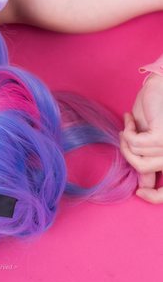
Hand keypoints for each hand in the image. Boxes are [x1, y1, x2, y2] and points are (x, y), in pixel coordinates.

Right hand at [119, 74, 162, 203]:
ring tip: (127, 124)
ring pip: (137, 157)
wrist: (158, 85)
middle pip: (144, 170)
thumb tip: (144, 185)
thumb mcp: (147, 139)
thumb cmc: (153, 108)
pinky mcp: (161, 136)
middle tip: (123, 137)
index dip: (155, 197)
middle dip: (128, 155)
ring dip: (125, 140)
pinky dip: (127, 132)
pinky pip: (135, 144)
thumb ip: (148, 161)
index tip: (140, 192)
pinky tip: (128, 119)